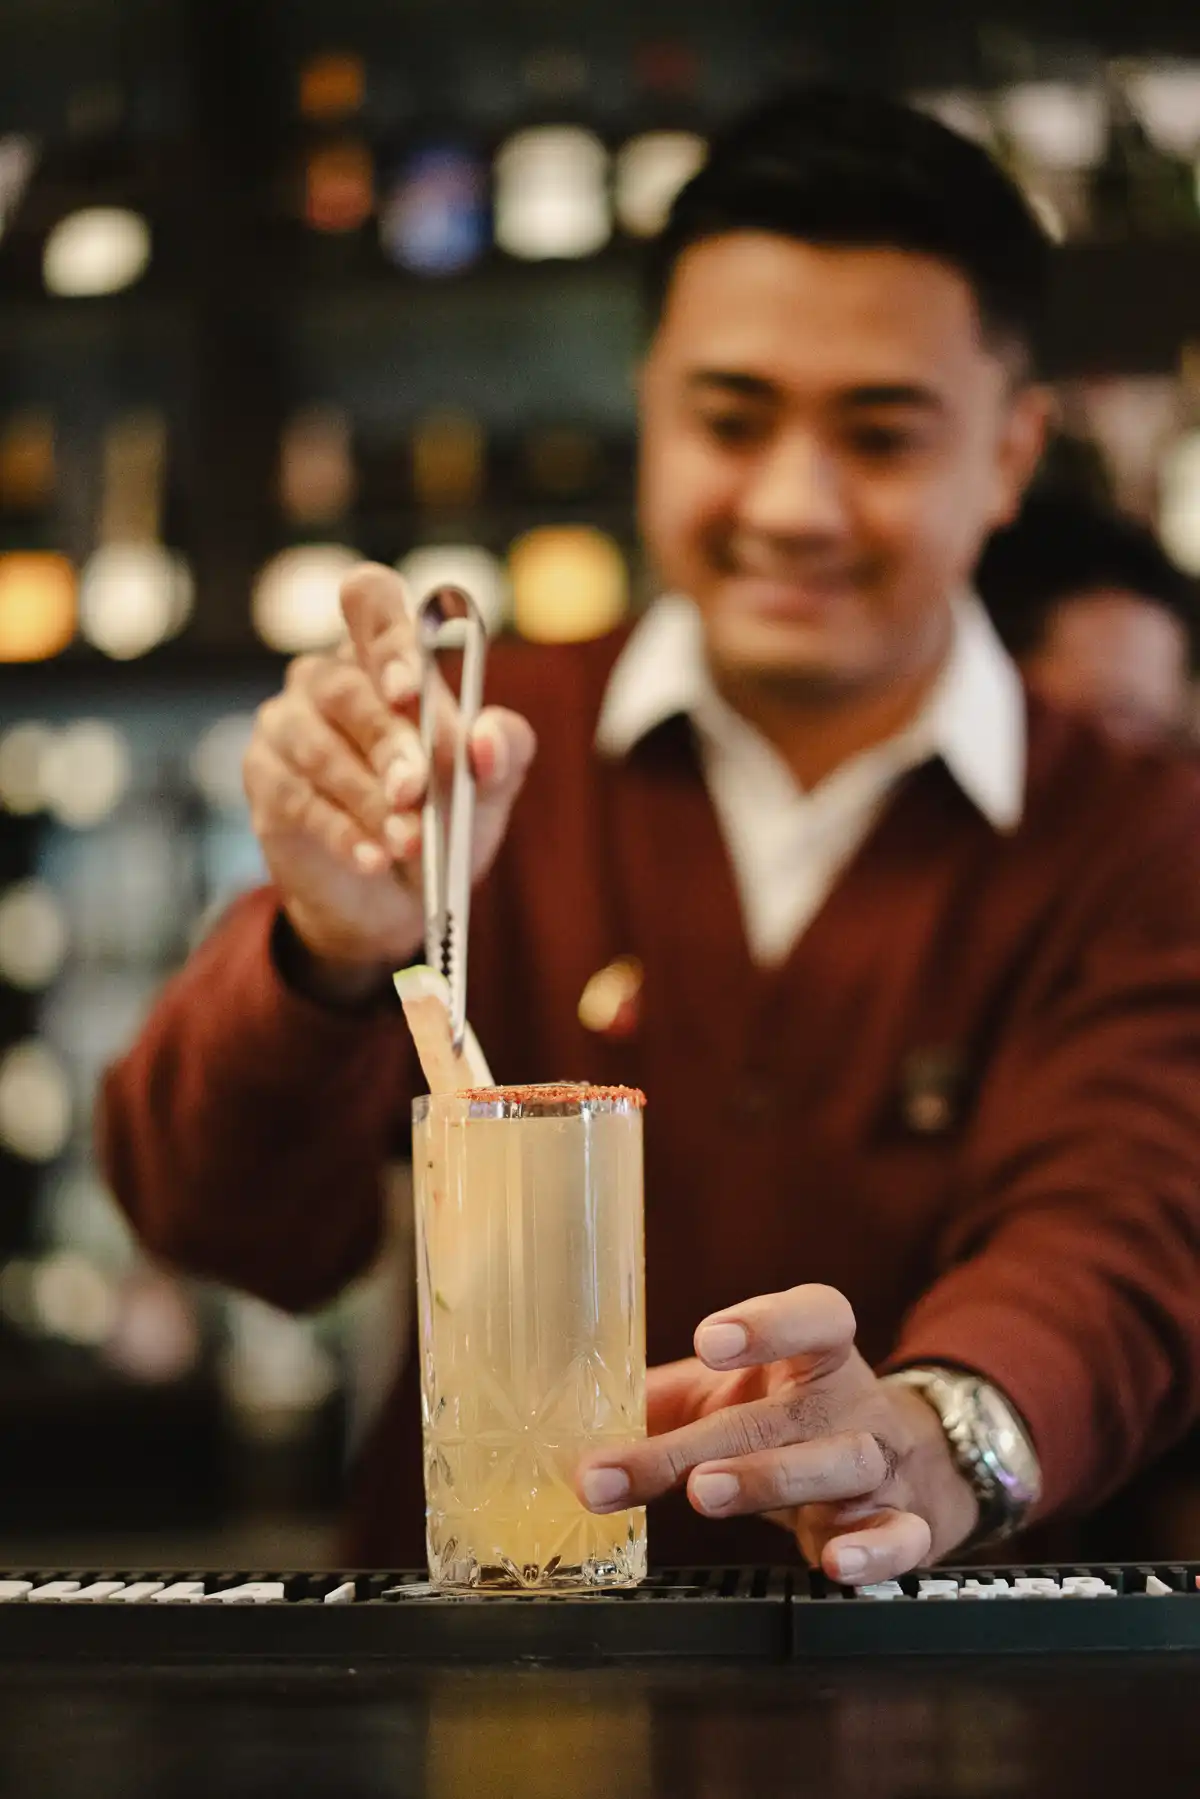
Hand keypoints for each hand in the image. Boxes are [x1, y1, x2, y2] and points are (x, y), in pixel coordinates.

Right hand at [243, 564, 535, 1001]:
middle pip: (347, 689)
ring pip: (320, 749)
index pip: (372, 601)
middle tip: (416, 790)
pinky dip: (343, 833)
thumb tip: (488, 738)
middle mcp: (328, 677)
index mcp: (386, 655)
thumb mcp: (487, 787)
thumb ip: (502, 753)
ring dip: (370, 799)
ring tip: (409, 841)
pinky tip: (373, 858)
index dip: (386, 634)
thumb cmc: (443, 817)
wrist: (395, 894)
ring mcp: (287, 723)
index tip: (410, 686)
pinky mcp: (265, 777)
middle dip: (389, 744)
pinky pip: (298, 799)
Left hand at [577, 1284, 979, 1585]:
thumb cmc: (789, 1420)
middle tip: (653, 1468)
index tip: (709, 1340)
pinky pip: (901, 1536)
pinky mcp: (910, 1525)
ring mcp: (884, 1463)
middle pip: (787, 1416)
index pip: (815, 1316)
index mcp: (817, 1356)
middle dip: (713, 1442)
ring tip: (706, 1494)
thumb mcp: (732, 1398)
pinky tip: (835, 1562)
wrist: (907, 1463)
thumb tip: (571, 1439)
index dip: (768, 1323)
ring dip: (771, 1480)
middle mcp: (851, 1403)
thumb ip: (663, 1407)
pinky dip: (874, 1552)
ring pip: (842, 1466)